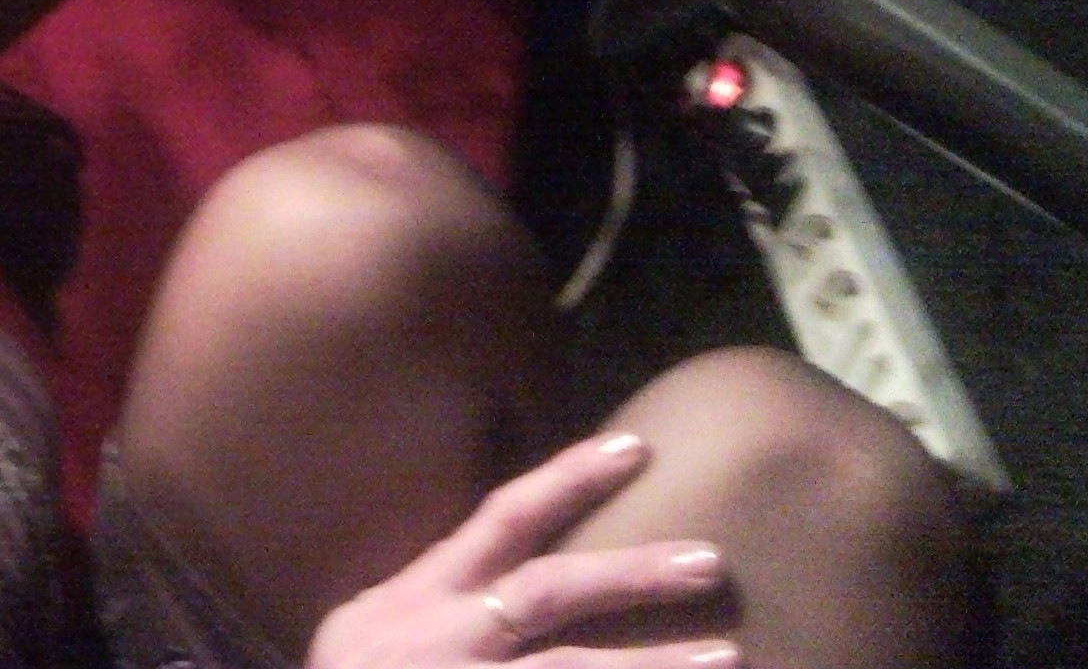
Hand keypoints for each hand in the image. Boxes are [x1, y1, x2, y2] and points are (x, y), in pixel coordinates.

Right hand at [306, 433, 736, 668]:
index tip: (634, 448)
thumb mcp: (368, 637)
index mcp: (415, 599)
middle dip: (632, 573)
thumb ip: (432, 604)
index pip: (499, 521)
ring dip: (651, 668)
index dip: (568, 479)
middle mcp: (440, 637)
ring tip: (727, 655)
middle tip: (709, 561)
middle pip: (547, 592)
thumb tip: (508, 574)